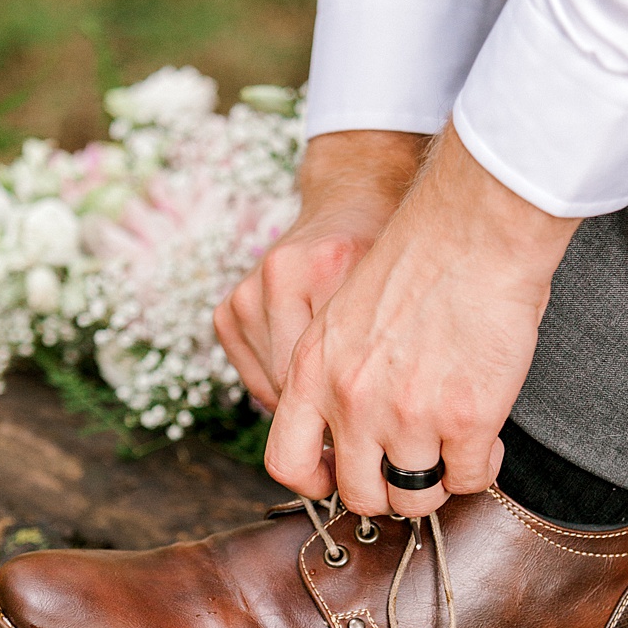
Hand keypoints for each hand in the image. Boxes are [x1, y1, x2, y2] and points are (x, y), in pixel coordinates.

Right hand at [215, 129, 425, 409]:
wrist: (347, 204)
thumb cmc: (383, 254)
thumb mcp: (401, 289)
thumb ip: (389, 345)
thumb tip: (379, 423)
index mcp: (324, 264)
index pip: (334, 368)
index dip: (358, 407)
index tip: (380, 422)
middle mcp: (275, 274)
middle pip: (298, 382)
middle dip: (330, 408)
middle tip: (363, 416)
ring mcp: (244, 293)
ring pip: (272, 387)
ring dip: (304, 399)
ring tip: (337, 386)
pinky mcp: (226, 312)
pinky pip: (254, 378)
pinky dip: (282, 385)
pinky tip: (308, 369)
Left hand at [263, 122, 580, 518]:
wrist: (471, 230)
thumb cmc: (415, 265)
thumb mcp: (342, 318)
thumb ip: (333, 373)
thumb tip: (344, 433)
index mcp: (311, 372)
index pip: (286, 462)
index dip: (316, 482)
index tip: (342, 476)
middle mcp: (351, 401)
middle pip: (357, 494)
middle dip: (385, 491)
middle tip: (409, 468)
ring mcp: (407, 415)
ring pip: (414, 497)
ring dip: (434, 482)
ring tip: (450, 452)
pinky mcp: (467, 418)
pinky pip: (468, 479)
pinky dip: (478, 469)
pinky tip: (484, 442)